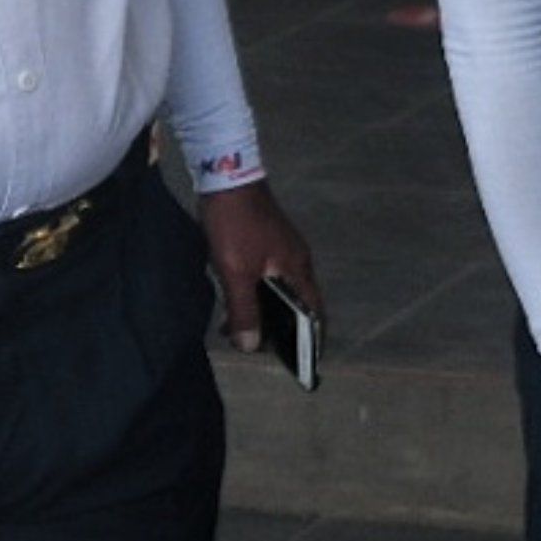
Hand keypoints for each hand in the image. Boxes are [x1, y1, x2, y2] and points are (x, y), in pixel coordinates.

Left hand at [200, 178, 321, 353]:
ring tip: (236, 329)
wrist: (226, 177)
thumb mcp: (235, 271)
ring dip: (263, 311)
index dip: (310, 338)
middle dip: (279, 328)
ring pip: (279, 291)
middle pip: (296, 304)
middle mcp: (297, 261)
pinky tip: (233, 302)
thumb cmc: (236, 226)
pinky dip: (255, 295)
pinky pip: (267, 278)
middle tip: (255, 347)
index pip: (314, 312)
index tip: (301, 362)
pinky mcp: (267, 244)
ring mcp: (282, 250)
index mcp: (297, 268)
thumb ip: (244, 309)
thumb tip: (250, 346)